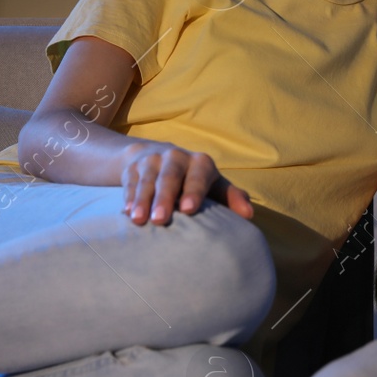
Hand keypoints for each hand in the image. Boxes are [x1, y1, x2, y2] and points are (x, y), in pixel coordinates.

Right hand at [120, 142, 251, 225]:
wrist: (156, 156)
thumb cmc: (194, 180)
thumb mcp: (213, 184)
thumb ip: (230, 197)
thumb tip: (249, 214)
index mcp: (200, 163)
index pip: (198, 176)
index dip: (193, 191)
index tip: (188, 209)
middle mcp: (176, 157)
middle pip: (169, 177)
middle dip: (164, 198)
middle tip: (160, 220)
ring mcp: (152, 161)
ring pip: (146, 180)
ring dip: (142, 200)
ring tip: (138, 220)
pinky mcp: (132, 168)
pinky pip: (129, 183)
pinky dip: (128, 197)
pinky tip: (127, 213)